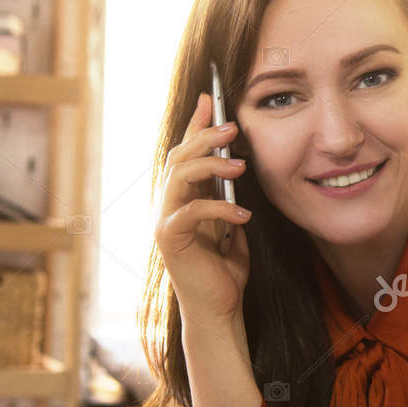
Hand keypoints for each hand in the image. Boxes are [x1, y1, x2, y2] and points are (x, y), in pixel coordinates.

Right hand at [154, 91, 252, 326]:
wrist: (219, 308)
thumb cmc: (224, 270)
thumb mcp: (232, 224)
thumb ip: (228, 197)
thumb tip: (237, 165)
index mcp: (182, 198)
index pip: (185, 153)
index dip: (195, 125)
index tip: (210, 99)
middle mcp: (167, 204)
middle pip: (179, 157)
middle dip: (205, 137)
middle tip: (233, 128)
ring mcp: (164, 220)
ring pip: (179, 176)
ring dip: (210, 165)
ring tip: (240, 166)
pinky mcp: (169, 239)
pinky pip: (189, 212)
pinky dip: (218, 209)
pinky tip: (243, 215)